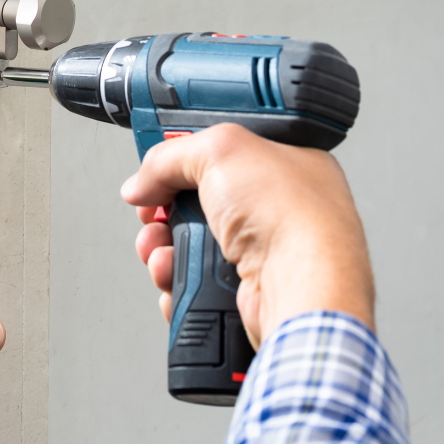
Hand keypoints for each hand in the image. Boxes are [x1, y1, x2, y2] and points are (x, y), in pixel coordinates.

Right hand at [122, 123, 374, 345]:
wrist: (301, 287)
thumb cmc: (292, 216)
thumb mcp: (221, 150)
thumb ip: (170, 156)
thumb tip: (142, 182)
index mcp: (283, 167)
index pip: (221, 155)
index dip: (184, 160)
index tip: (157, 169)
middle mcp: (274, 211)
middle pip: (197, 204)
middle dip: (163, 210)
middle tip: (153, 211)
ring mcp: (261, 255)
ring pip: (189, 248)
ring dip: (163, 250)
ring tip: (162, 250)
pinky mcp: (244, 293)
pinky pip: (194, 286)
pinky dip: (176, 284)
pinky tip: (176, 276)